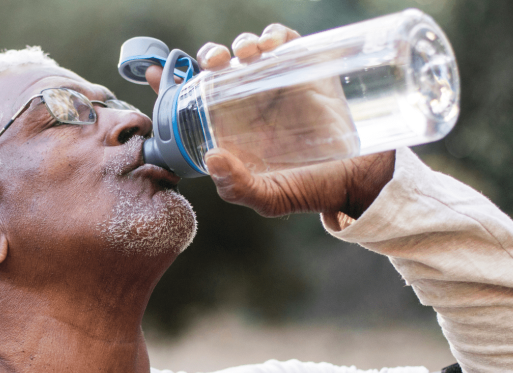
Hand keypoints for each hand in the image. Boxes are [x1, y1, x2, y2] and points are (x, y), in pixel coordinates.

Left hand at [144, 24, 394, 220]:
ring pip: (248, 50)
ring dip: (240, 44)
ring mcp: (277, 83)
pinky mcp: (307, 70)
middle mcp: (249, 102)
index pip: (192, 100)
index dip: (169, 83)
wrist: (359, 180)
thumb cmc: (310, 189)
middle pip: (218, 66)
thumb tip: (212, 158)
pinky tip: (271, 45)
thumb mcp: (269, 198)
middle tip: (215, 63)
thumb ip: (237, 187)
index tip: (153, 74)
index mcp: (230, 127)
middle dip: (210, 55)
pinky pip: (286, 42)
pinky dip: (275, 35)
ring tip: (245, 55)